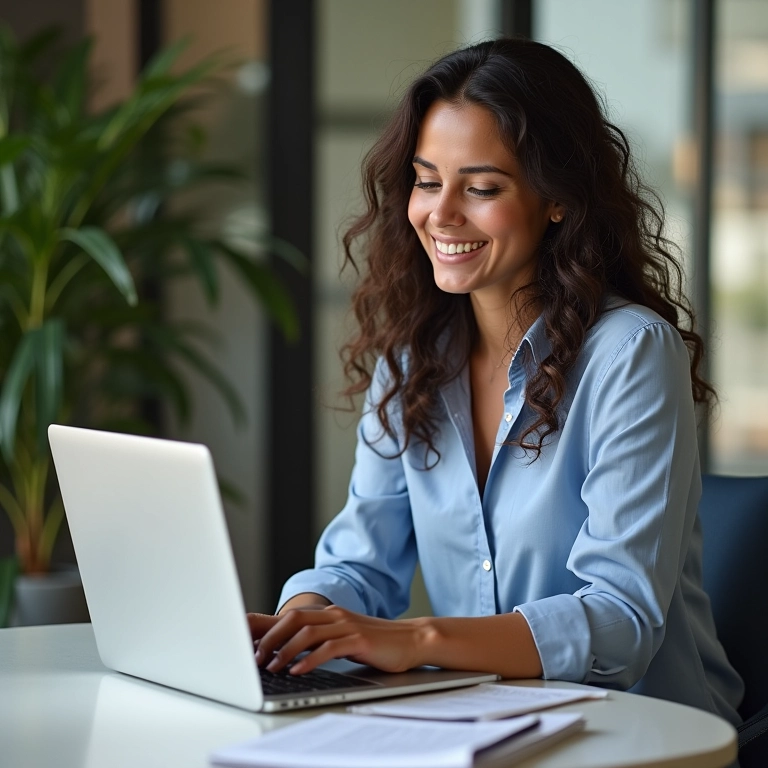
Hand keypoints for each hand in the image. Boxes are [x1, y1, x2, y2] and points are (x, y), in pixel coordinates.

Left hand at [249, 605, 428, 674]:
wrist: (411, 639)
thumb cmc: (375, 642)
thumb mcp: (342, 638)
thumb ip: (318, 641)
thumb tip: (286, 653)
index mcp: (328, 614)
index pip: (290, 614)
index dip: (265, 623)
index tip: (242, 635)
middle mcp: (334, 615)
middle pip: (293, 619)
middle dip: (270, 637)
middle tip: (254, 657)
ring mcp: (346, 625)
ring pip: (307, 633)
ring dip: (285, 650)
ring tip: (271, 667)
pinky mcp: (358, 640)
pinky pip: (328, 648)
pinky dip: (310, 659)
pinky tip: (298, 671)